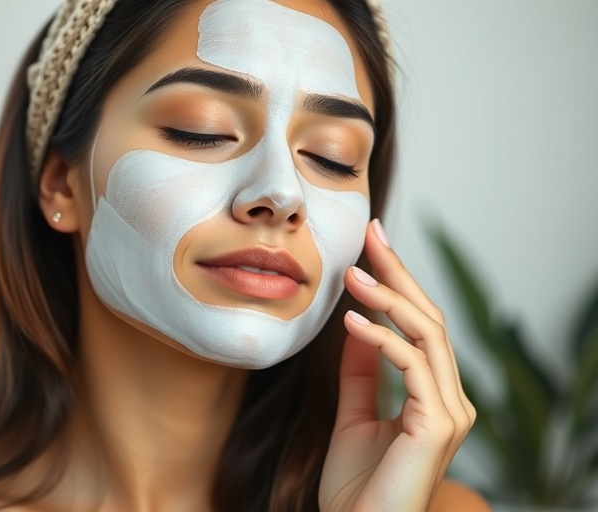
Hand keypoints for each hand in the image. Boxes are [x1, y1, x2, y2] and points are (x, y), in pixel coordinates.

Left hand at [319, 220, 475, 511]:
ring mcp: (450, 412)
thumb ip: (360, 370)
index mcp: (435, 395)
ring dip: (388, 297)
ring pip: (428, 334)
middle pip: (430, 319)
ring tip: (352, 272)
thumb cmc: (356, 485)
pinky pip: (412, 366)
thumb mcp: (353, 413)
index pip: (420, 325)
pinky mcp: (439, 426)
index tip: (371, 245)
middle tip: (371, 234)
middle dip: (399, 272)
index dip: (397, 282)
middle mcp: (451, 399)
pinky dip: (381, 338)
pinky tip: (352, 319)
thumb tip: (357, 321)